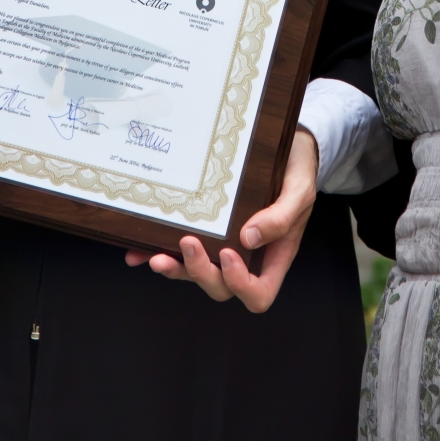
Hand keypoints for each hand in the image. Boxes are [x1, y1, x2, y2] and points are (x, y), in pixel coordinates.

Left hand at [124, 127, 318, 312]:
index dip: (241, 285)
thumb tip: (248, 238)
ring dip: (175, 270)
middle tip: (188, 243)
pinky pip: (180, 251)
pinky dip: (158, 251)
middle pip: (221, 288)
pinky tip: (139, 248)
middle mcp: (247, 257)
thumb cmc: (298, 171)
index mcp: (273, 255)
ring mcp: (223, 245)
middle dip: (201, 272)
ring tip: (155, 256)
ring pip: (196, 274)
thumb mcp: (299, 191)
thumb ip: (281, 217)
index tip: (229, 254)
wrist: (287, 147)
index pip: (258, 293)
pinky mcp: (204, 230)